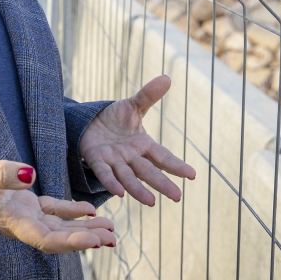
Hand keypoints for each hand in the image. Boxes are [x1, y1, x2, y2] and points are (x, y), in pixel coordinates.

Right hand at [0, 151, 114, 253]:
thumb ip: (3, 174)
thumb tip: (29, 174)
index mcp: (11, 222)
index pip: (46, 240)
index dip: (71, 242)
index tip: (95, 240)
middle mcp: (20, 224)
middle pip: (58, 239)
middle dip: (86, 238)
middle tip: (112, 238)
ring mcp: (23, 215)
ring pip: (59, 227)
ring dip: (84, 228)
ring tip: (110, 229)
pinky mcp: (25, 204)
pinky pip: (53, 211)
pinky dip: (71, 212)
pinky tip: (89, 209)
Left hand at [79, 75, 195, 205]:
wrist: (88, 123)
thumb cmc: (114, 119)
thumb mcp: (132, 106)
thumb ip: (148, 95)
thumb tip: (167, 77)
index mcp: (143, 145)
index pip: (163, 156)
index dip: (176, 165)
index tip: (192, 175)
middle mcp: (131, 157)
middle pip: (148, 171)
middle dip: (162, 183)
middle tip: (177, 197)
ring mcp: (114, 161)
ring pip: (128, 177)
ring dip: (138, 189)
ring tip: (151, 202)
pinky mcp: (97, 160)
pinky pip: (105, 173)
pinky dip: (112, 182)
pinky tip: (119, 193)